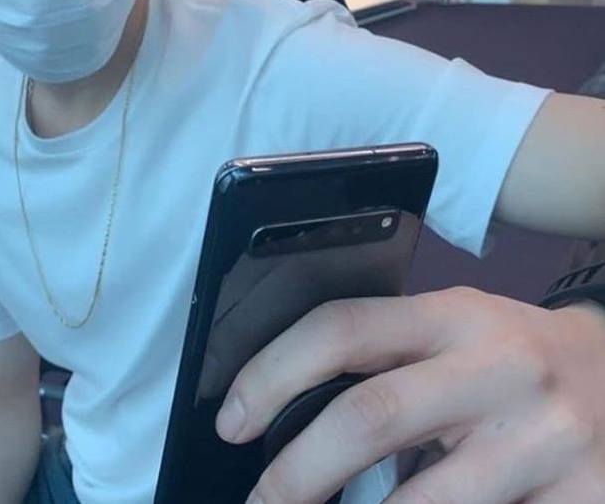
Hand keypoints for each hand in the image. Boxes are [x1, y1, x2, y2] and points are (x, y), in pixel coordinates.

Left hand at [215, 287, 604, 502]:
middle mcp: (499, 368)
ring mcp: (545, 439)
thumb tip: (290, 416)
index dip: (273, 373)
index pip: (345, 327)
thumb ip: (392, 363)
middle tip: (261, 502)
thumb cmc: (517, 355)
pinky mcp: (582, 500)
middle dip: (296, 472)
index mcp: (454, 315)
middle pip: (371, 414)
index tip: (231, 420)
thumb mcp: (459, 333)